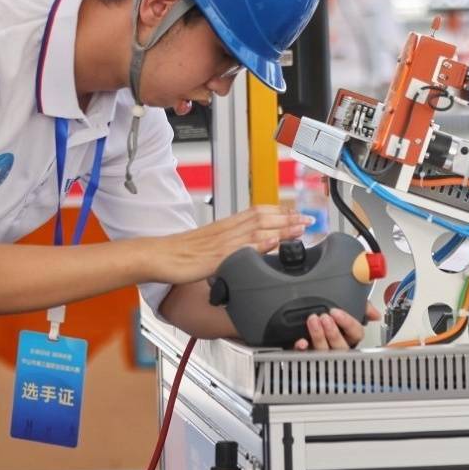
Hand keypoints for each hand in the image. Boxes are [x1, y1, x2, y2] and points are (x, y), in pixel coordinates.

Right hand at [143, 206, 310, 285]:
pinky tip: (273, 243)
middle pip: (263, 218)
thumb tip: (243, 249)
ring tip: (300, 228)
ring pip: (257, 229)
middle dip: (288, 218)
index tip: (298, 214)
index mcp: (226, 226)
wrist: (158, 256)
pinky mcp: (217, 257)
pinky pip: (241, 249)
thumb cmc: (179, 254)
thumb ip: (228, 245)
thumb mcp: (208, 246)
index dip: (280, 212)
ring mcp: (223, 242)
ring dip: (282, 227)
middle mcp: (227, 230)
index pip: (258, 213)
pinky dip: (259, 244)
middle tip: (309, 219)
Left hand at [293, 302, 380, 351]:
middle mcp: (337, 348)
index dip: (348, 323)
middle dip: (333, 332)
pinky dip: (303, 350)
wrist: (304, 326)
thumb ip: (362, 307)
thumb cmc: (331, 320)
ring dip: (318, 336)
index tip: (336, 312)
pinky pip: (305, 357)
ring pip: (324, 351)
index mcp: (349, 337)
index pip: (356, 334)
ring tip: (312, 321)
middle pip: (341, 346)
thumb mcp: (348, 309)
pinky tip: (301, 342)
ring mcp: (322, 355)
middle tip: (324, 317)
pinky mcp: (307, 357)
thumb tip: (375, 314)